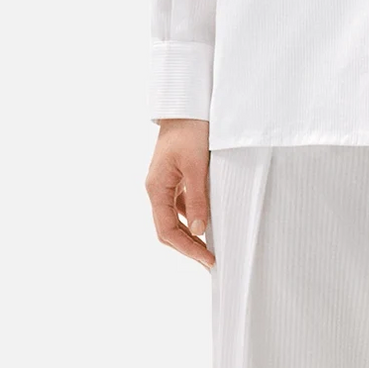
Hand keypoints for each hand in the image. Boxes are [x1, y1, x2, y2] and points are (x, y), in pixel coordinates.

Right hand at [146, 118, 214, 267]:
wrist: (188, 107)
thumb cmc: (191, 131)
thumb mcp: (197, 166)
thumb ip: (198, 199)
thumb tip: (198, 231)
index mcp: (157, 188)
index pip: (167, 230)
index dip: (187, 249)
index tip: (208, 259)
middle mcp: (157, 190)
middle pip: (167, 230)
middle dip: (188, 247)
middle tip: (211, 261)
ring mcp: (165, 185)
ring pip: (174, 220)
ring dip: (190, 236)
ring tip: (211, 248)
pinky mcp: (176, 180)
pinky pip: (181, 207)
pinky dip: (193, 220)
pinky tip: (209, 224)